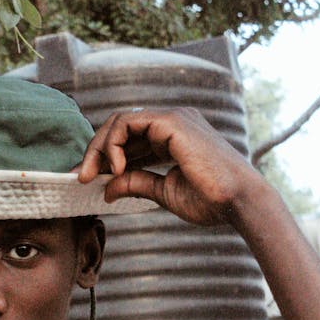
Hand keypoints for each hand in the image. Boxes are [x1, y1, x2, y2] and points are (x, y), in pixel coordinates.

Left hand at [77, 107, 263, 225]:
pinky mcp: (171, 121)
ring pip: (119, 122)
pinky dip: (114, 144)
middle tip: (80, 177)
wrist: (238, 202)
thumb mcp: (164, 192)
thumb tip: (106, 188)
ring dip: (99, 148)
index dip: (105, 157)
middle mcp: (171, 122)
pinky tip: (116, 168)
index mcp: (172, 137)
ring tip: (92, 175)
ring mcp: (172, 118)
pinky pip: (127, 122)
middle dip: (95, 151)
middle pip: (120, 127)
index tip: (88, 180)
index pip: (128, 138)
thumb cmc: (211, 200)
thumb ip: (136, 184)